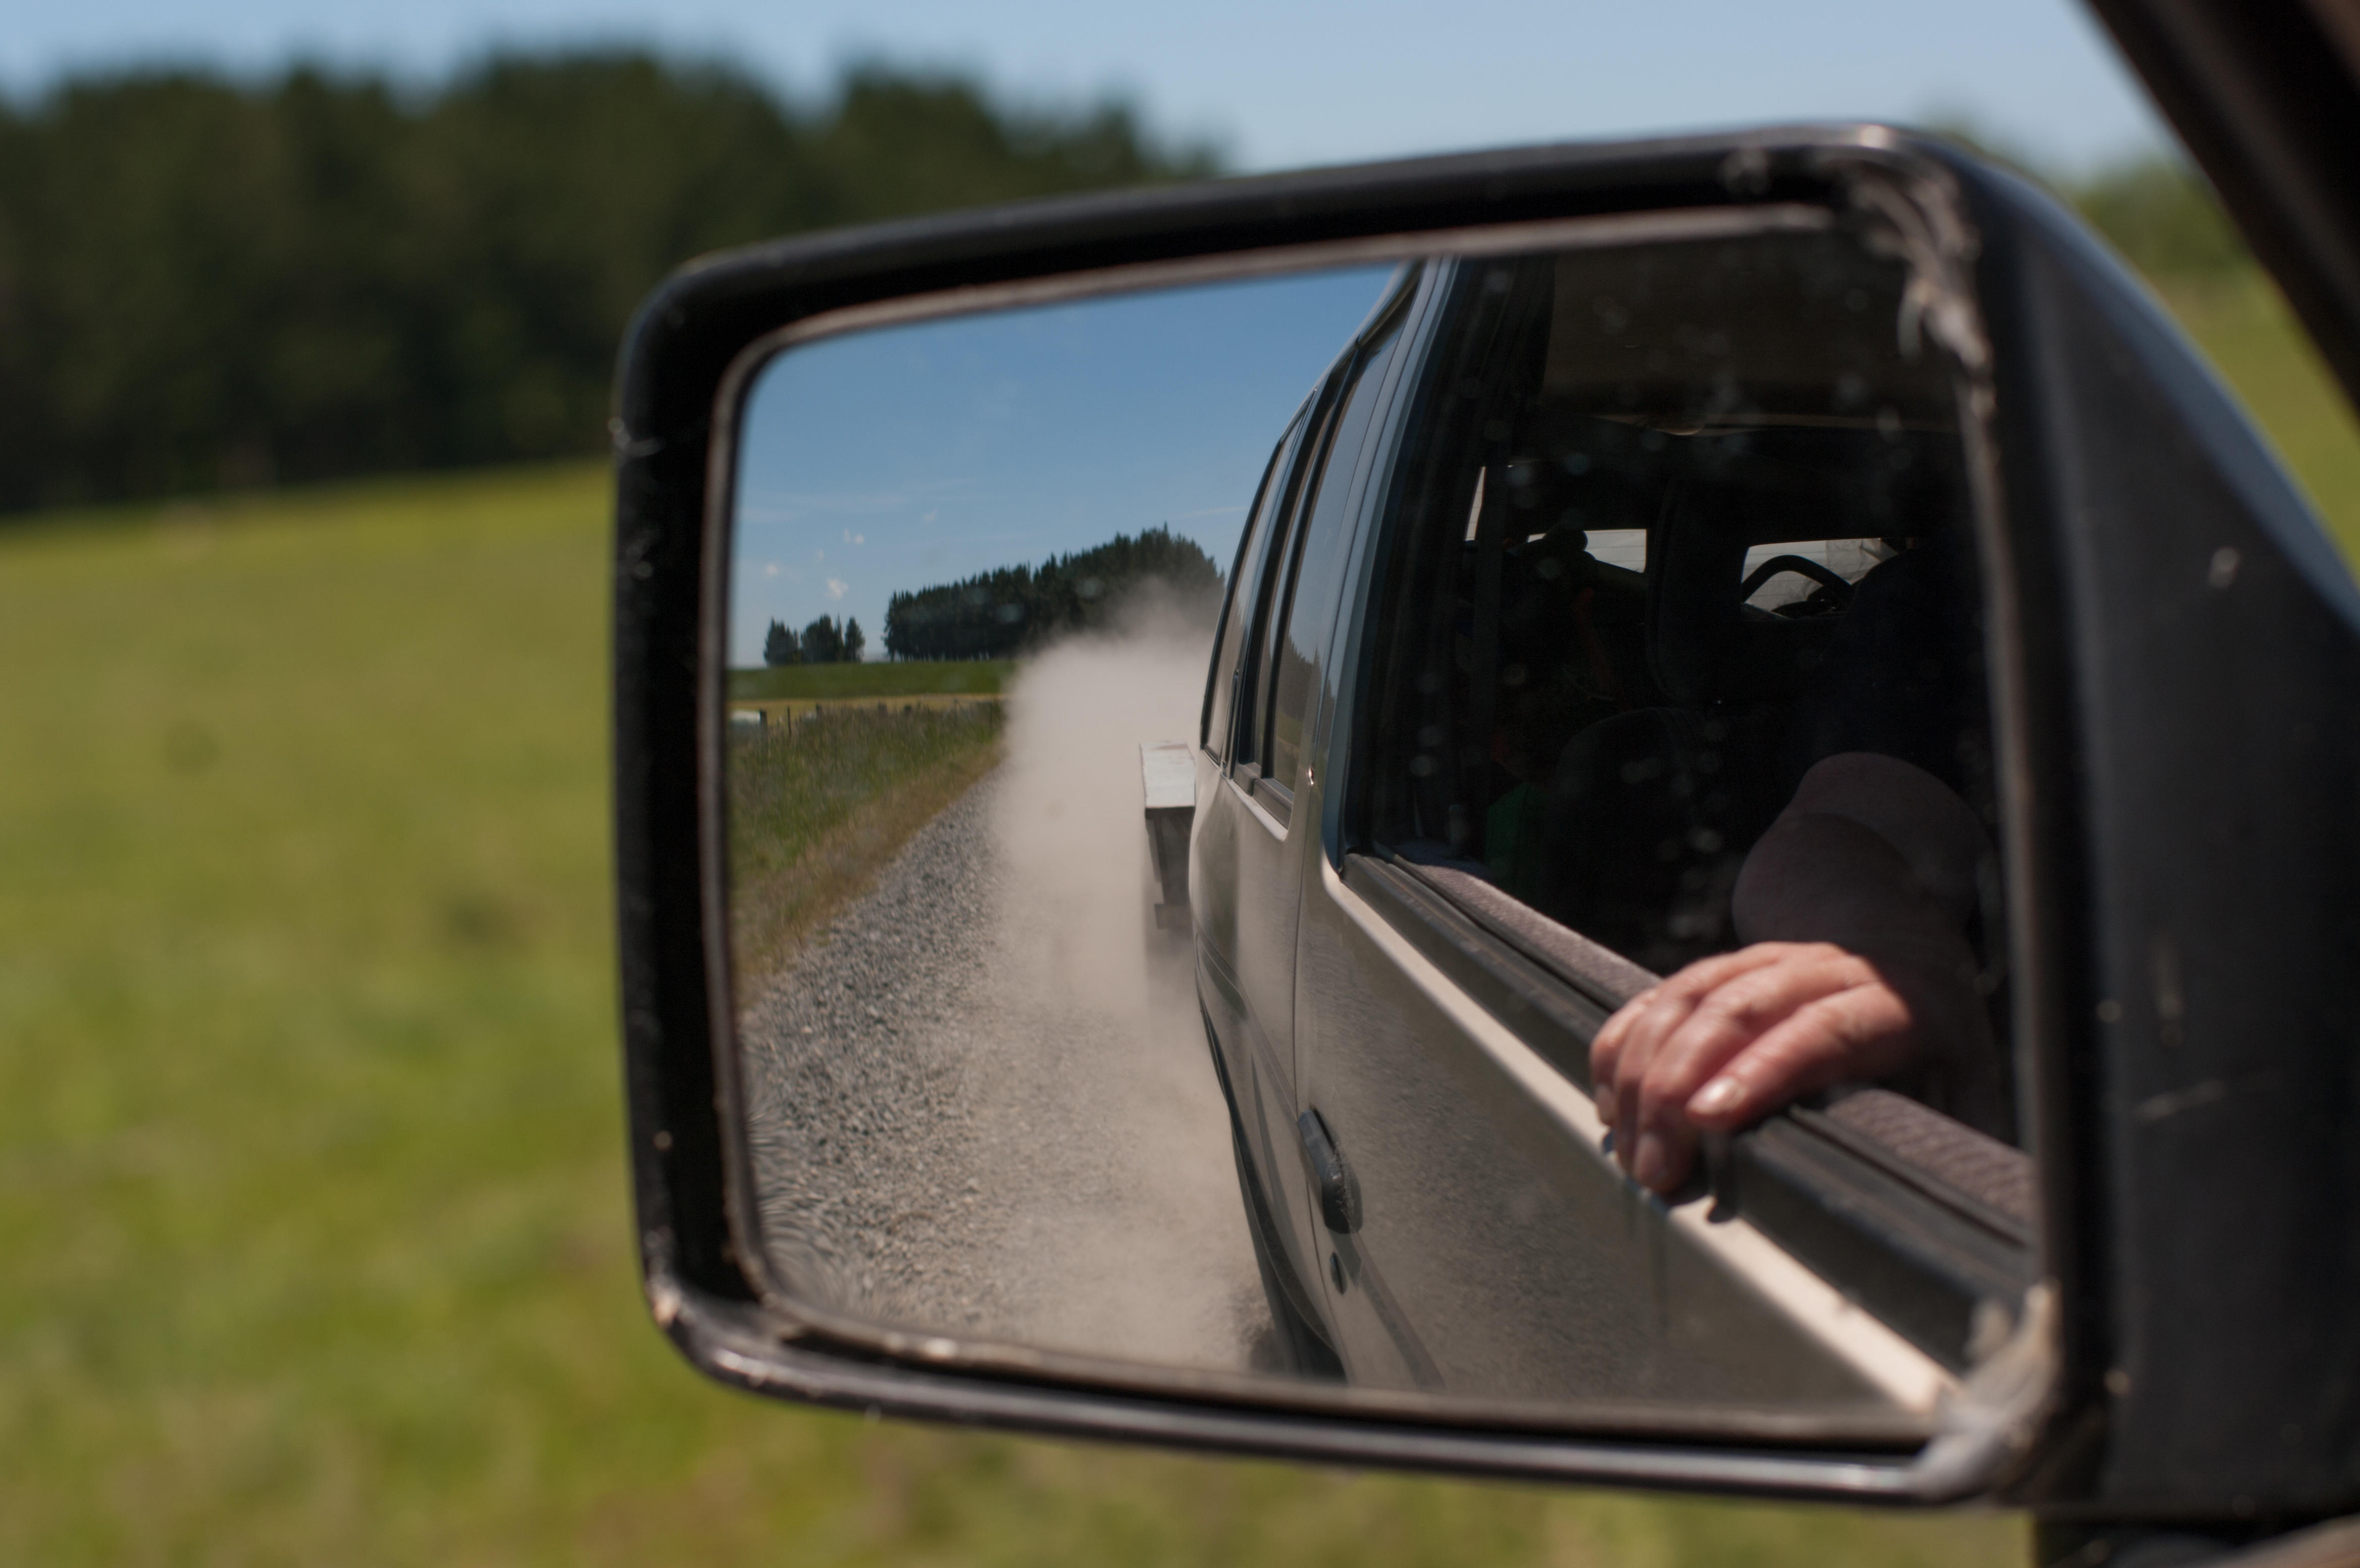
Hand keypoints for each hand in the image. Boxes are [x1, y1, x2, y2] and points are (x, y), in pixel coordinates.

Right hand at [1589, 941, 1933, 1195]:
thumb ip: (1957, 1141)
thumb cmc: (1938, 1047)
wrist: (1906, 948)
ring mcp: (1766, 959)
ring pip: (1689, 997)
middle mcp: (1825, 968)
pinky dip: (1625, 1040)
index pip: (1821, 1030)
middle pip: (1738, 1011)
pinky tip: (1608, 1093)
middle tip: (1652, 1164)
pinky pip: (1661, 993)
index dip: (1761, 1070)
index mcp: (1895, 1002)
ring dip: (1644, 1069)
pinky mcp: (1723, 966)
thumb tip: (1936, 1204)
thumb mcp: (1971, 1087)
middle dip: (1679, 1085)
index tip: (1708, 1120)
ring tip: (1624, 1142)